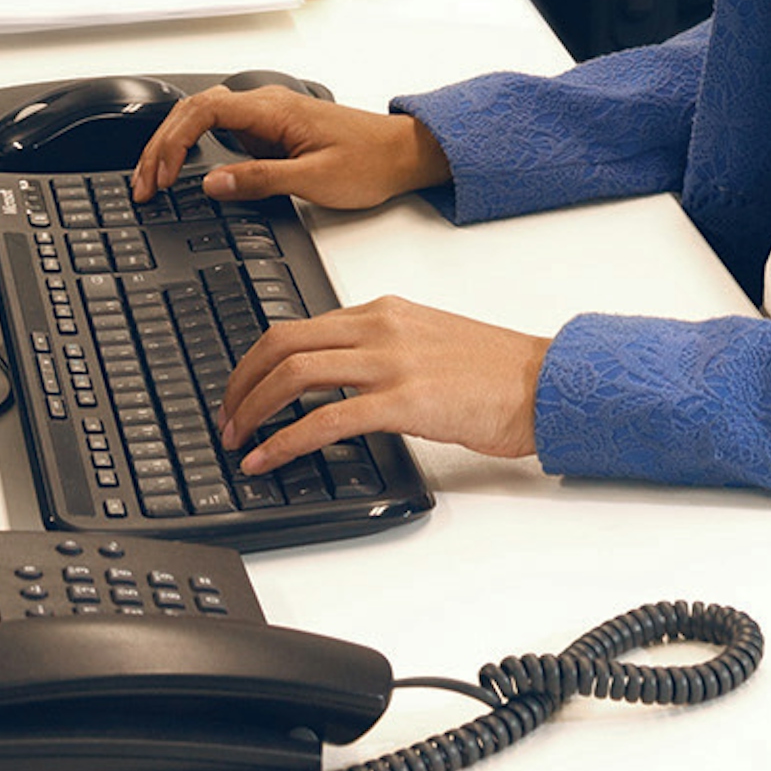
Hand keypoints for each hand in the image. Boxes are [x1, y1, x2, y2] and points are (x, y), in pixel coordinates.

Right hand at [129, 83, 447, 208]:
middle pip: (195, 111)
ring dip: (174, 146)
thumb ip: (260, 180)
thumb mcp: (314, 180)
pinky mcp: (271, 132)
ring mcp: (268, 117)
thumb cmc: (370, 162)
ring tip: (152, 180)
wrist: (403, 155)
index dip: (172, 141)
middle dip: (161, 146)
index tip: (158, 175)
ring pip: (204, 120)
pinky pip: (221, 133)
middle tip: (142, 185)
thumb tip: (211, 182)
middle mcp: (267, 105)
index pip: (204, 110)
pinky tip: (183, 172)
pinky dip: (194, 151)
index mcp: (275, 108)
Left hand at [216, 298, 550, 472]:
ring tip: (237, 442)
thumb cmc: (496, 371)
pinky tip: (268, 460)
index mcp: (384, 311)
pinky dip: (284, 441)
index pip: (297, 325)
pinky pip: (325, 420)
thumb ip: (379, 351)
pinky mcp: (405, 400)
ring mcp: (392, 361)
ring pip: (293, 372)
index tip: (240, 392)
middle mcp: (381, 327)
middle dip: (240, 384)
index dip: (254, 362)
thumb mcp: (427, 342)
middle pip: (282, 342)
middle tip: (226, 419)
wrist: (545, 382)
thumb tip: (333, 383)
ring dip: (252, 410)